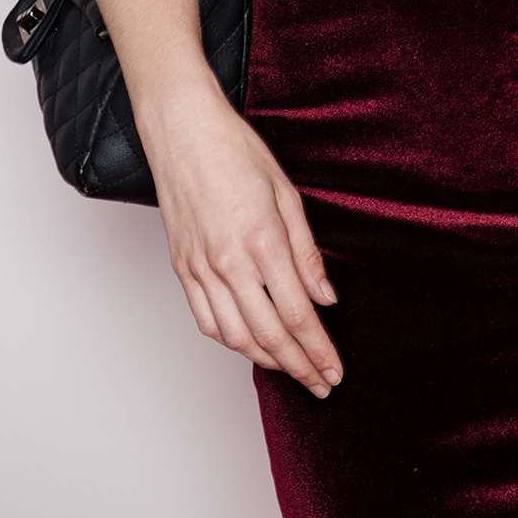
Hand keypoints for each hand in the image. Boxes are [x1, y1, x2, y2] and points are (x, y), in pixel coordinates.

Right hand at [141, 80, 343, 396]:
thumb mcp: (287, 193)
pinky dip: (231, 342)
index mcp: (262, 241)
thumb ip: (307, 252)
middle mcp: (229, 263)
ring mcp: (200, 269)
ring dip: (267, 362)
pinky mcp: (182, 269)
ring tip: (293, 371)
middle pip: (270, 335)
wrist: (183, 132)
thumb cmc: (237, 152)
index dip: (319, 350)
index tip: (334, 370)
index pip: (298, 314)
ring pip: (236, 337)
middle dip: (300, 366)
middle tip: (321, 385)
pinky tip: (250, 345)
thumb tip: (326, 297)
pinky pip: (206, 321)